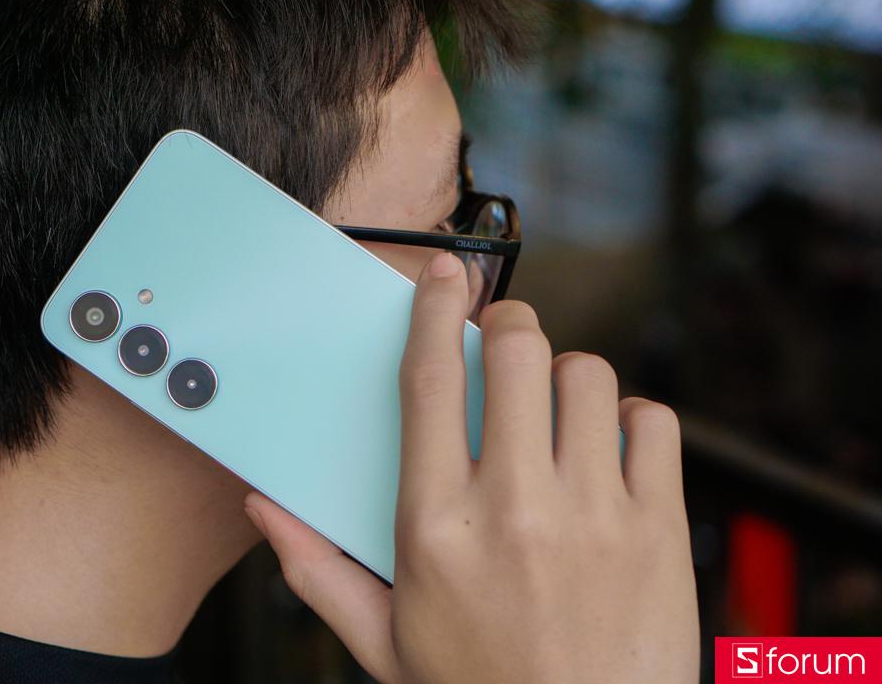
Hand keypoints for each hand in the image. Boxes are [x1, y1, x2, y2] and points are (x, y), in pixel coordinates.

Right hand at [244, 252, 698, 683]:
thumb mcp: (383, 643)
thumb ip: (318, 570)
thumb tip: (263, 507)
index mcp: (435, 527)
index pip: (429, 383)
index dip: (434, 312)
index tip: (443, 276)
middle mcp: (514, 508)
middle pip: (516, 352)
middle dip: (508, 325)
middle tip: (504, 338)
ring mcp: (592, 515)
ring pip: (586, 375)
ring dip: (567, 374)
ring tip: (556, 406)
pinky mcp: (656, 529)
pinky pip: (653, 422)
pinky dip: (632, 418)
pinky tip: (608, 447)